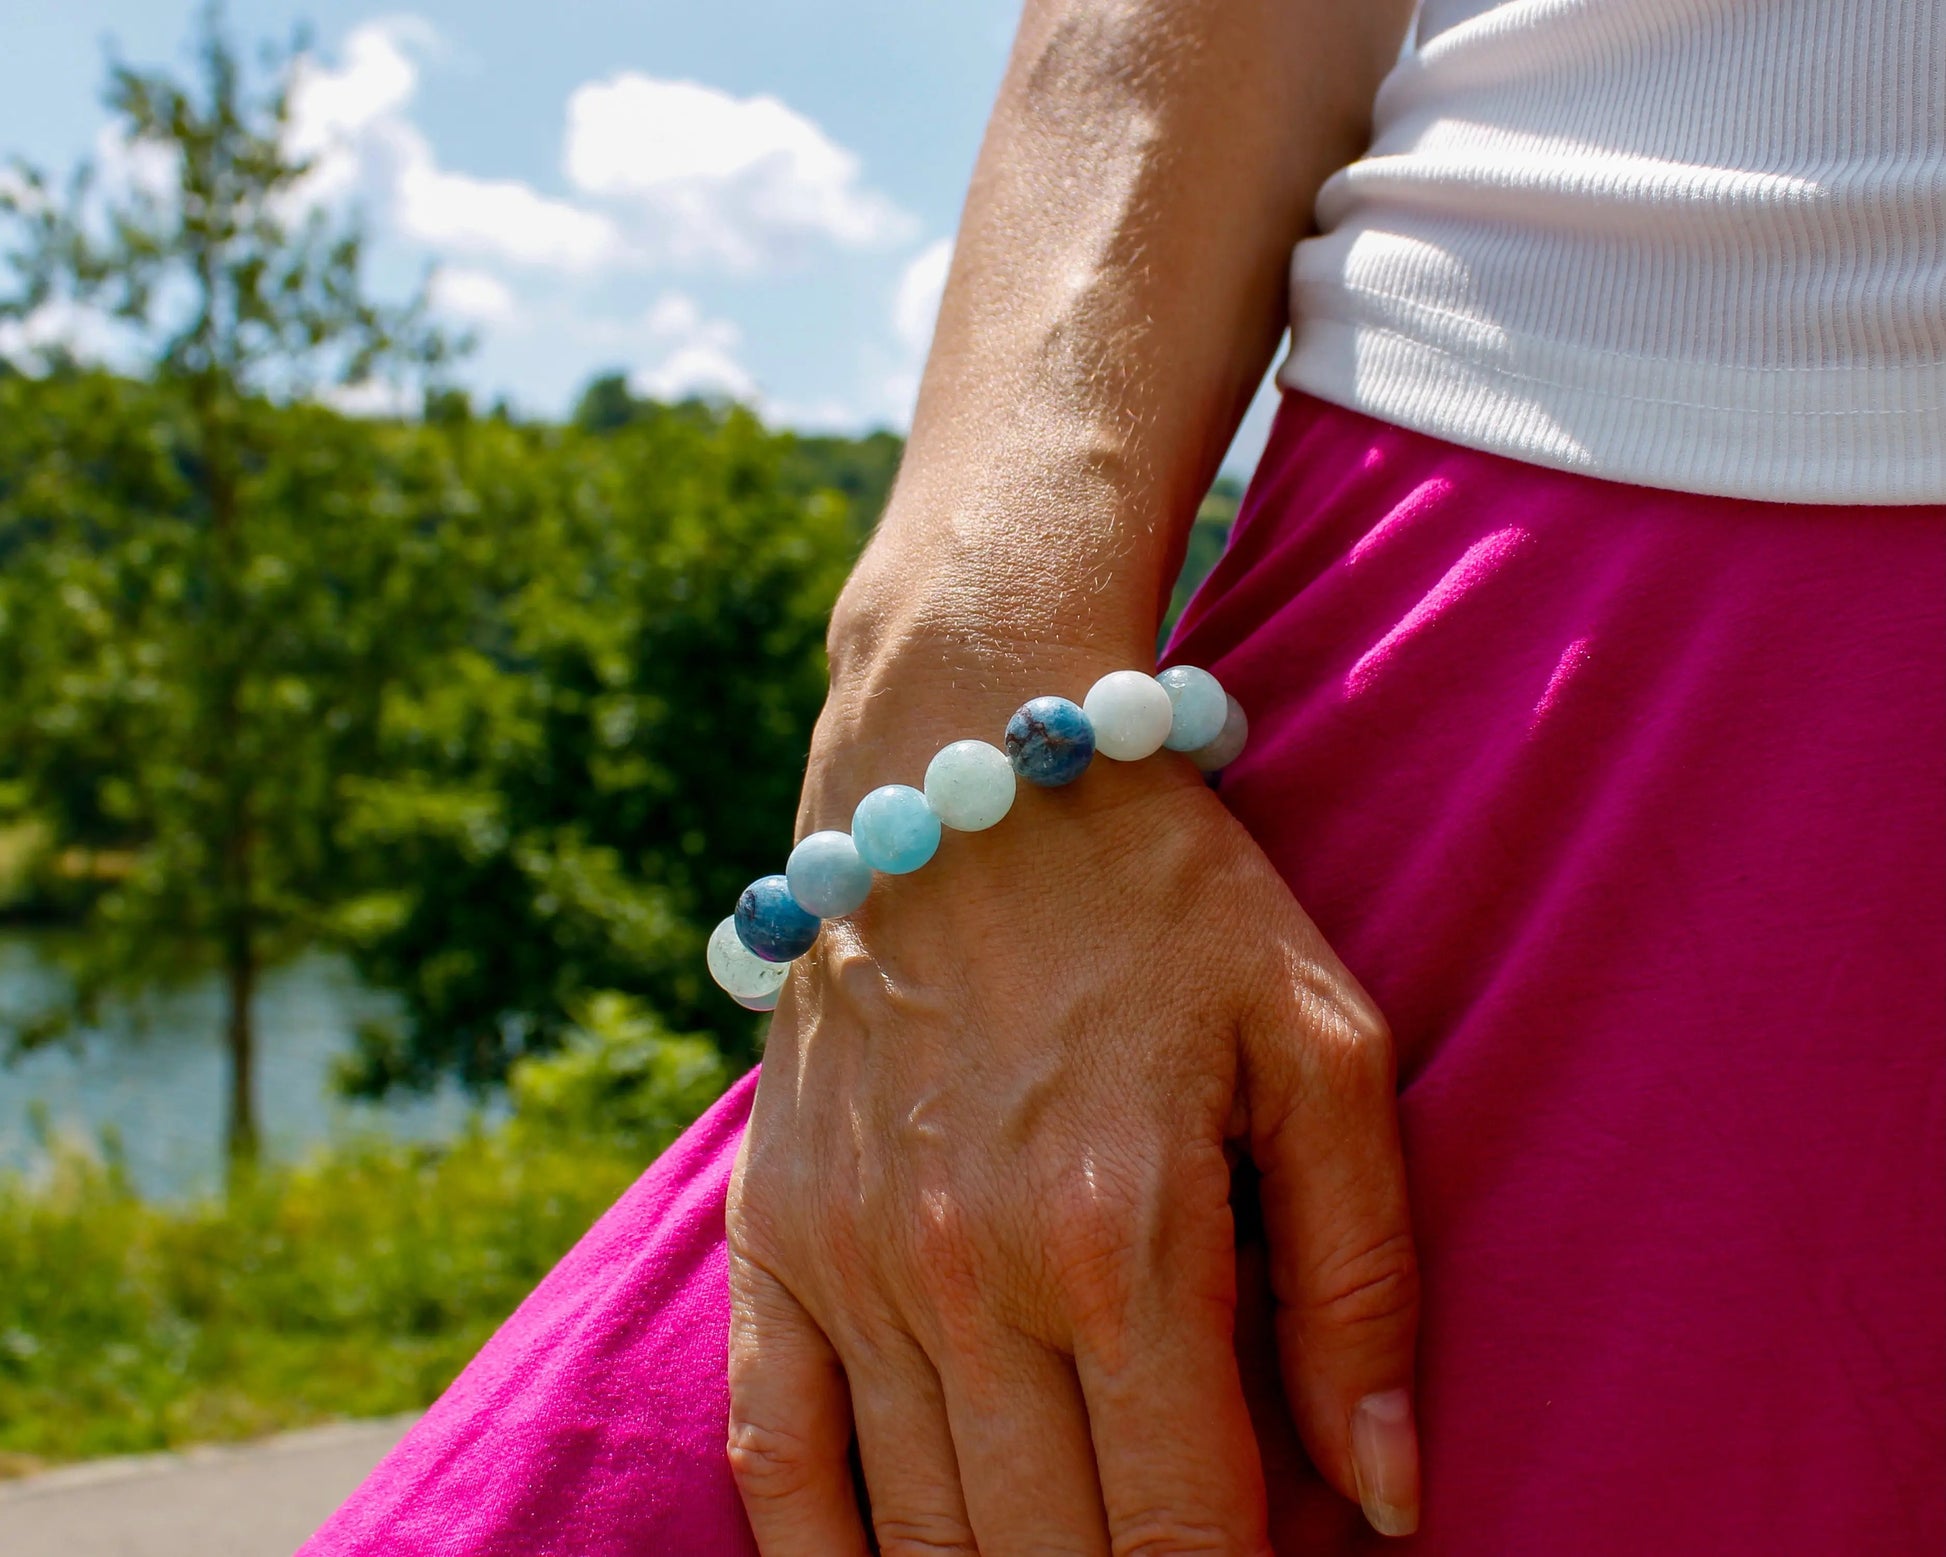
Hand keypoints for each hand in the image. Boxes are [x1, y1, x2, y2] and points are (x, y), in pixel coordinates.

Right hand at [724, 699, 1421, 1552]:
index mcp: (1129, 1237)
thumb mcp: (1320, 1049)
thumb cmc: (1171, 904)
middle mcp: (974, 1274)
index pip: (1190, 1535)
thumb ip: (1360, 1281)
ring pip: (926, 1538)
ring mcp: (854, 1259)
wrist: (968, 771)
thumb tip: (1382, 1502)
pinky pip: (774, 1460)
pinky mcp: (775, 1234)